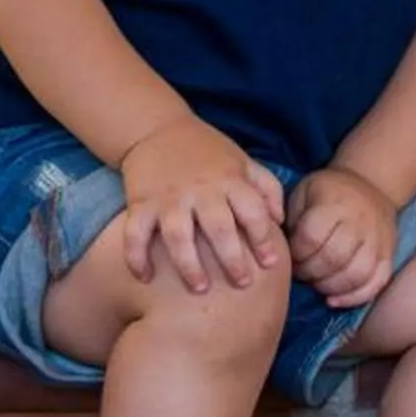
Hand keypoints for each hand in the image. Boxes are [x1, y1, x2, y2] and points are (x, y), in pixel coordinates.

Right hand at [119, 117, 286, 294]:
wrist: (157, 128)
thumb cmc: (208, 152)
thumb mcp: (243, 161)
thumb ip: (267, 188)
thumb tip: (280, 222)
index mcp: (229, 179)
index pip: (253, 210)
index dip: (264, 238)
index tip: (270, 263)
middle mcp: (201, 189)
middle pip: (219, 227)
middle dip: (232, 259)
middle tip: (242, 284)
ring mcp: (169, 197)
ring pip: (178, 234)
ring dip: (188, 264)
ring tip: (199, 288)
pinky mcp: (141, 203)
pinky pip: (136, 233)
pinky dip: (136, 257)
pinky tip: (144, 277)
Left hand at [287, 165, 398, 309]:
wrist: (370, 184)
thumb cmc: (328, 192)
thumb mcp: (303, 192)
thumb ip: (290, 218)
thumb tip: (279, 249)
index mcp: (333, 202)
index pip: (311, 238)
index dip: (296, 255)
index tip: (290, 257)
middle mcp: (359, 221)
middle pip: (334, 259)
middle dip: (311, 273)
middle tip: (301, 274)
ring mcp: (377, 239)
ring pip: (356, 274)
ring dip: (330, 288)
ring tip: (316, 285)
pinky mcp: (389, 255)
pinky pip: (376, 283)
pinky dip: (354, 298)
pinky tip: (334, 300)